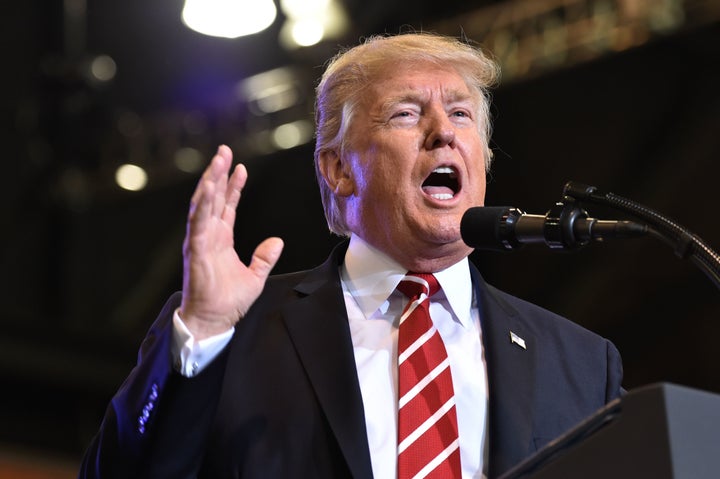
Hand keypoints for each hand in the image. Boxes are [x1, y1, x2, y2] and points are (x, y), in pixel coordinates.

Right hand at [179, 145, 283, 339]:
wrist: (213, 322)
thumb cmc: (228, 302)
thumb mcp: (255, 277)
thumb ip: (264, 258)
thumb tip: (277, 241)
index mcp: (220, 239)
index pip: (226, 206)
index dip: (233, 186)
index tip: (240, 167)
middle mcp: (208, 236)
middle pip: (213, 198)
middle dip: (218, 174)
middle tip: (224, 150)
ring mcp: (200, 241)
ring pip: (203, 205)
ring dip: (210, 182)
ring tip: (217, 161)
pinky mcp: (195, 250)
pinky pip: (198, 223)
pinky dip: (203, 205)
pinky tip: (209, 187)